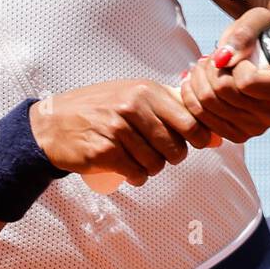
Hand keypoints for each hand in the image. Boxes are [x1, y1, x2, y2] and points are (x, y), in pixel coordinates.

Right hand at [29, 80, 218, 186]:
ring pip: (157, 164)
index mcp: (145, 91)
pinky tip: (128, 170)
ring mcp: (118, 130)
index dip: (198, 139)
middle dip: (172, 157)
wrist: (52, 125)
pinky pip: (137, 174)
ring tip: (138, 159)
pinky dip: (136, 177)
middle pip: (176, 148)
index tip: (192, 144)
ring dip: (152, 169)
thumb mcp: (133, 96)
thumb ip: (171, 108)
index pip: (190, 121)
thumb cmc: (99, 110)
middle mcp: (133, 107)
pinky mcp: (105, 152)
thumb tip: (217, 137)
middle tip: (157, 153)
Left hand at [179, 7, 269, 143]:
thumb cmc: (263, 37)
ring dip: (197, 79)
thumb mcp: (258, 21)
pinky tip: (195, 82)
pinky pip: (201, 118)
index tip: (239, 55)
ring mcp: (255, 129)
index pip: (246, 81)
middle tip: (210, 58)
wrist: (264, 59)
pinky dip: (191, 97)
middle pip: (223, 92)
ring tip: (203, 66)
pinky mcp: (236, 135)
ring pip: (208, 104)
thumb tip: (223, 58)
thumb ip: (244, 34)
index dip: (235, 63)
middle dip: (209, 68)